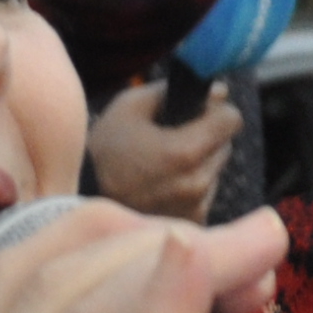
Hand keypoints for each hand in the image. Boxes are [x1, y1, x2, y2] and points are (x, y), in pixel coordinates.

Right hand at [84, 78, 240, 222]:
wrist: (81, 202)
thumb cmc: (103, 152)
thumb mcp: (130, 107)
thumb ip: (172, 91)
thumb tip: (215, 89)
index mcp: (185, 152)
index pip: (232, 119)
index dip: (217, 109)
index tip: (201, 109)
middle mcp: (197, 183)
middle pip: (224, 145)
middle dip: (206, 136)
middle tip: (173, 137)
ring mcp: (195, 206)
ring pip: (214, 170)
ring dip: (198, 163)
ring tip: (161, 166)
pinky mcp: (191, 222)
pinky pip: (204, 194)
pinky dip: (189, 187)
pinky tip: (161, 186)